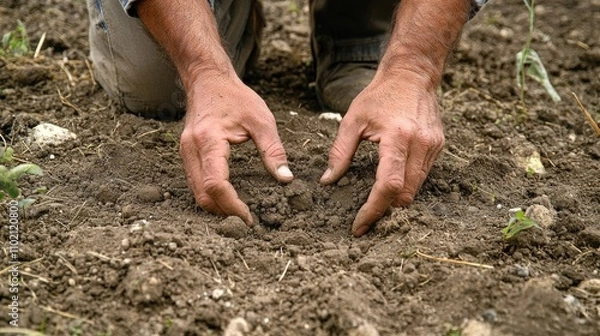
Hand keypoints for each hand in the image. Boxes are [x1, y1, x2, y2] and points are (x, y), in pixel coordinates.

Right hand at [180, 73, 292, 224]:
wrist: (207, 80)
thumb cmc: (235, 97)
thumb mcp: (261, 120)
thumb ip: (273, 150)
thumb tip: (285, 178)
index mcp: (209, 140)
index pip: (215, 184)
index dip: (232, 205)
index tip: (249, 217)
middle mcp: (191, 149)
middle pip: (202, 195)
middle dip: (224, 212)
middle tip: (247, 219)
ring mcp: (185, 153)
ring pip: (196, 193)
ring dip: (216, 206)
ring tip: (240, 212)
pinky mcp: (187, 155)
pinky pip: (195, 184)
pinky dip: (210, 196)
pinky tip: (228, 198)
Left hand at [320, 71, 444, 235]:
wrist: (412, 74)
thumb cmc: (379, 96)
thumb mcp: (352, 121)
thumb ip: (339, 153)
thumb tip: (328, 181)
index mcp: (397, 137)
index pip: (387, 186)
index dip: (373, 210)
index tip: (359, 226)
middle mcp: (420, 144)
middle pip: (405, 194)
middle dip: (385, 210)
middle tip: (365, 218)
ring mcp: (432, 146)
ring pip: (416, 189)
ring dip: (396, 199)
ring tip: (376, 203)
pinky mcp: (438, 146)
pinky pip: (423, 176)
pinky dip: (407, 184)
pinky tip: (392, 180)